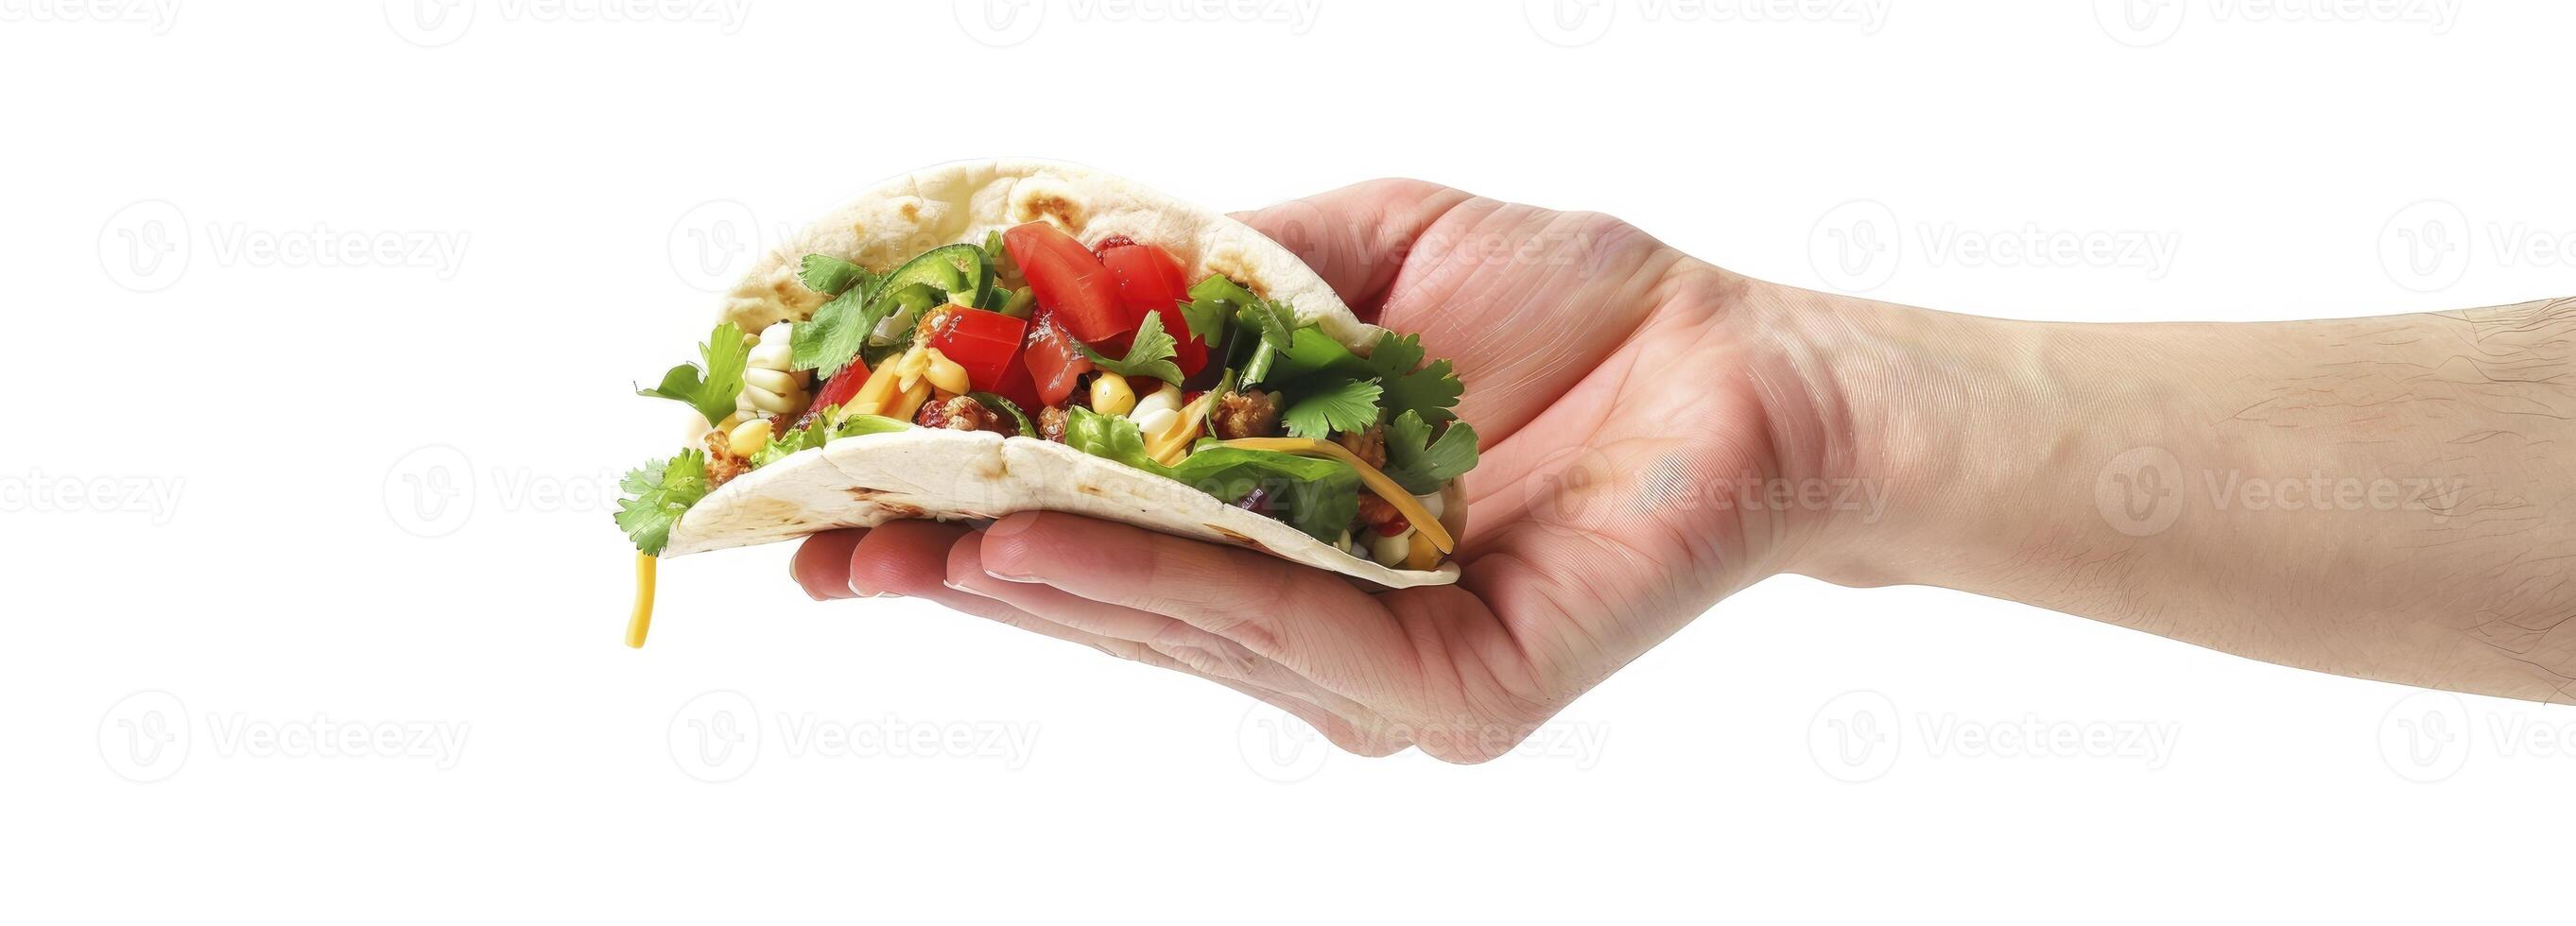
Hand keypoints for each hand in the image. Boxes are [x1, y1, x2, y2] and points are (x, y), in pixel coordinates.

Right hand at [790, 180, 1818, 760]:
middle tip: (807, 546)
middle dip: (953, 565)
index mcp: (1280, 532)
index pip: (1095, 532)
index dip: (960, 513)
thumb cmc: (1569, 301)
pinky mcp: (1448, 693)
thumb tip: (1052, 275)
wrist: (1748, 359)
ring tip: (895, 543)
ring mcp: (1376, 673)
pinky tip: (1041, 546)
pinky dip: (1157, 585)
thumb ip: (1212, 279)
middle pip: (1106, 598)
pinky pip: (1284, 632)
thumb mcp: (1353, 255)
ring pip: (1173, 625)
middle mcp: (1313, 623)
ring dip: (1026, 576)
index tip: (829, 494)